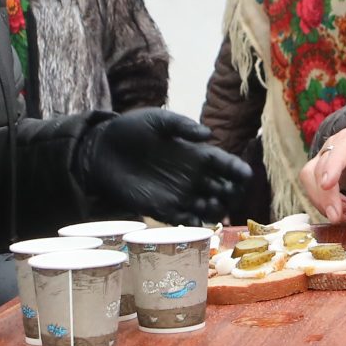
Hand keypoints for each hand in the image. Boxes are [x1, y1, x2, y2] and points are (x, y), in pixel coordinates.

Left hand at [83, 110, 249, 224]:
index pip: (225, 164)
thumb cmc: (130, 130)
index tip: (244, 175)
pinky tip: (198, 223)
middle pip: (223, 189)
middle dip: (231, 194)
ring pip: (209, 208)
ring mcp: (179, 194)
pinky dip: (195, 225)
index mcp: (195, 154)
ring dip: (215, 210)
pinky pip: (185, 221)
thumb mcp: (157, 120)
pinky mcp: (162, 209)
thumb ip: (182, 126)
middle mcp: (192, 176)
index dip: (237, 170)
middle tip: (229, 195)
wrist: (101, 150)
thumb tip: (208, 135)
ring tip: (211, 207)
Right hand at [298, 121, 345, 222]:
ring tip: (342, 215)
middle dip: (326, 196)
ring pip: (310, 176)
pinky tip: (340, 211)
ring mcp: (326, 155)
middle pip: (321, 166)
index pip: (342, 149)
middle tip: (337, 216)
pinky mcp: (320, 168)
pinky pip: (311, 185)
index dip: (333, 166)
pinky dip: (322, 202)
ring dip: (321, 201)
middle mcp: (337, 143)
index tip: (328, 185)